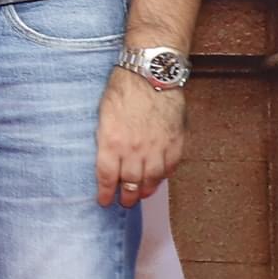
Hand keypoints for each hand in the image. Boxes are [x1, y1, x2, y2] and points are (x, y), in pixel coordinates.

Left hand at [95, 70, 183, 207]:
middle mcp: (134, 150)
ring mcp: (157, 148)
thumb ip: (106, 139)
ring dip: (145, 190)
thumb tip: (107, 157)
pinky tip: (158, 180)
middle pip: (130, 182)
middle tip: (124, 203)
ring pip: (151, 179)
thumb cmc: (123, 89)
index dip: (105, 192)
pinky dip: (163, 177)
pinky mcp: (175, 143)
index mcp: (111, 142)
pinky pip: (169, 168)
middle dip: (126, 196)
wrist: (151, 75)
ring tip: (140, 195)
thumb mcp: (103, 115)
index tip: (104, 201)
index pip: (106, 176)